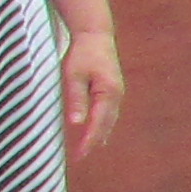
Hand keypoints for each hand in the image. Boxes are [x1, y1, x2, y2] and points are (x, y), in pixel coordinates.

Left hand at [62, 25, 125, 157]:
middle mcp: (117, 95)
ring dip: (99, 134)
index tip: (80, 155)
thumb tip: (77, 123)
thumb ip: (76, 99)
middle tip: (80, 157)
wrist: (95, 35)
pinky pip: (109, 112)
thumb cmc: (82, 53)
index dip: (89, 140)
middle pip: (107, 124)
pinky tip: (96, 130)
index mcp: (108, 92)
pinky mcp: (113, 90)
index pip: (98, 123)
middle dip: (94, 141)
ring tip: (88, 148)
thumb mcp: (73, 75)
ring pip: (110, 119)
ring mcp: (117, 92)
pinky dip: (102, 124)